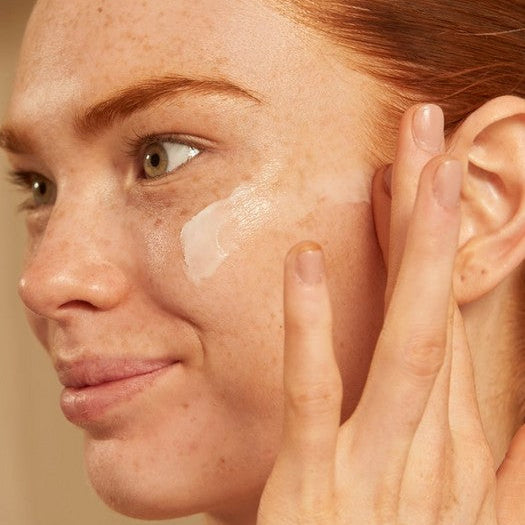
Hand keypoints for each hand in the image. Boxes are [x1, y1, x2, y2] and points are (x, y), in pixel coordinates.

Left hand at [257, 104, 524, 523]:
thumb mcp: (475, 517)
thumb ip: (508, 462)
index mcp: (457, 440)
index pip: (461, 317)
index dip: (458, 244)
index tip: (453, 178)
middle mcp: (428, 440)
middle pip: (440, 306)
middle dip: (441, 218)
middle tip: (435, 134)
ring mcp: (372, 461)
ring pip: (402, 337)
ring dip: (409, 252)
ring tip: (407, 171)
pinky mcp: (313, 483)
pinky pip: (314, 392)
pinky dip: (311, 324)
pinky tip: (303, 259)